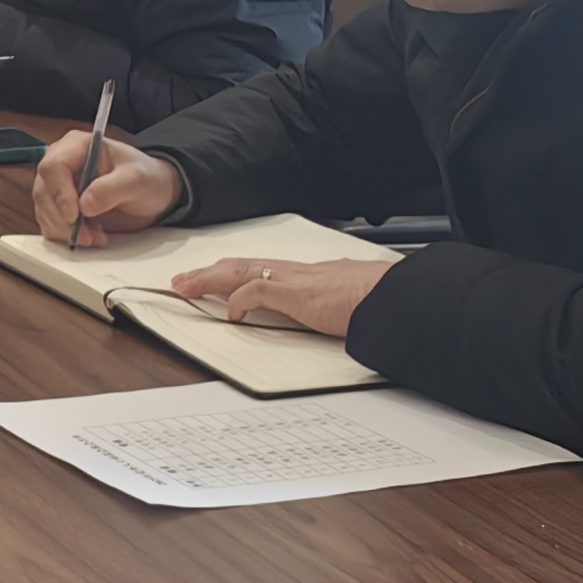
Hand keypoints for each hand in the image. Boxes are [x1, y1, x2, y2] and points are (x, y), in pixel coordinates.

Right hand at [33, 137, 182, 248]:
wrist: (152, 194)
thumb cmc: (146, 178)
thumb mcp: (137, 179)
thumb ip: (112, 188)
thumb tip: (85, 205)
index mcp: (76, 146)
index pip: (53, 166)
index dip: (59, 193)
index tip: (74, 216)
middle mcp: (61, 162)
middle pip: (43, 191)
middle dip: (63, 219)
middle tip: (88, 236)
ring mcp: (57, 184)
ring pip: (43, 210)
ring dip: (65, 231)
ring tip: (95, 238)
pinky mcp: (58, 205)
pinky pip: (49, 223)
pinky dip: (65, 236)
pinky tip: (89, 237)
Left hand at [164, 252, 388, 338]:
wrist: (399, 295)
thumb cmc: (381, 299)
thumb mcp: (347, 303)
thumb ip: (330, 307)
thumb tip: (330, 317)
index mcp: (308, 275)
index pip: (261, 268)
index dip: (233, 273)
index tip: (214, 280)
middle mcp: (297, 272)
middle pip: (242, 265)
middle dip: (209, 273)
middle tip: (184, 281)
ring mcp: (296, 280)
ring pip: (241, 271)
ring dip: (210, 279)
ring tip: (186, 288)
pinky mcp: (299, 292)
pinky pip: (260, 289)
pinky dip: (240, 298)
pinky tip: (231, 310)